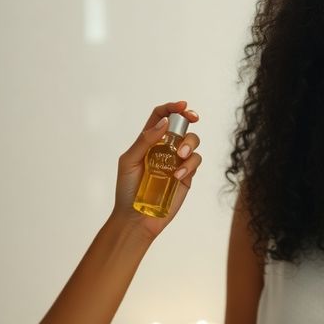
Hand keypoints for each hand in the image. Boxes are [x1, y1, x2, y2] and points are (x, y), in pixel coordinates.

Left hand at [112, 100, 201, 239]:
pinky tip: (177, 175)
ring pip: (193, 142)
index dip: (172, 108)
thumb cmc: (127, 190)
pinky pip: (195, 162)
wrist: (136, 218)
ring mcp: (177, 162)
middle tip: (193, 119)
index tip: (183, 106)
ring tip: (182, 155)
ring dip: (190, 143)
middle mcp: (165, 149)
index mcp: (149, 141)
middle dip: (189, 119)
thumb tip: (164, 123)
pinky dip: (189, 165)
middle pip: (182, 126)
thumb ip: (145, 141)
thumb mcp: (129, 161)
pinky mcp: (186, 176)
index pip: (161, 117)